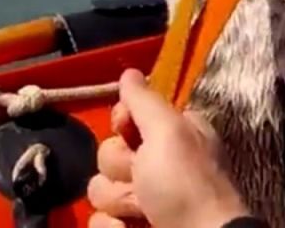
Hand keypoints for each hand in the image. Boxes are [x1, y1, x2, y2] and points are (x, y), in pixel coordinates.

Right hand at [87, 69, 250, 227]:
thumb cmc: (185, 184)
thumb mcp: (169, 131)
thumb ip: (144, 101)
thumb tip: (129, 72)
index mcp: (170, 134)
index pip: (126, 116)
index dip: (122, 124)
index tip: (129, 132)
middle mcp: (156, 162)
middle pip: (108, 152)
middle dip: (120, 167)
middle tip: (143, 178)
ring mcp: (141, 198)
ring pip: (99, 187)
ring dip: (118, 200)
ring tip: (143, 210)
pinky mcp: (128, 226)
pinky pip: (98, 220)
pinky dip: (113, 227)